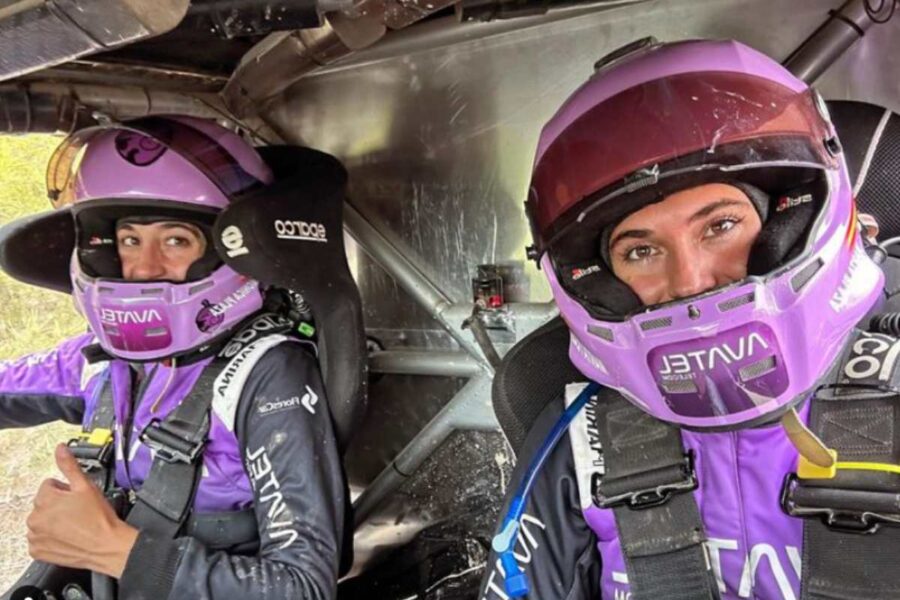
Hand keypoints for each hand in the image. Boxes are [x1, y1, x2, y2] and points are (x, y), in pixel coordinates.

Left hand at [26, 444, 138, 577]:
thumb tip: (61, 449)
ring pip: (41, 520)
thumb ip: (69, 466)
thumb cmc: (99, 519)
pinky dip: (50, 537)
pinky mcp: (37, 551)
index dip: (65, 490)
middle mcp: (35, 518)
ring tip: (74, 524)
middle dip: (58, 504)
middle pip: (43, 503)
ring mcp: (35, 536)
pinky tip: (67, 535)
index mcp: (45, 500)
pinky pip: (39, 539)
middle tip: (77, 511)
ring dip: (53, 520)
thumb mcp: (87, 486)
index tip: (76, 498)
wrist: (106, 546)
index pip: (48, 485)